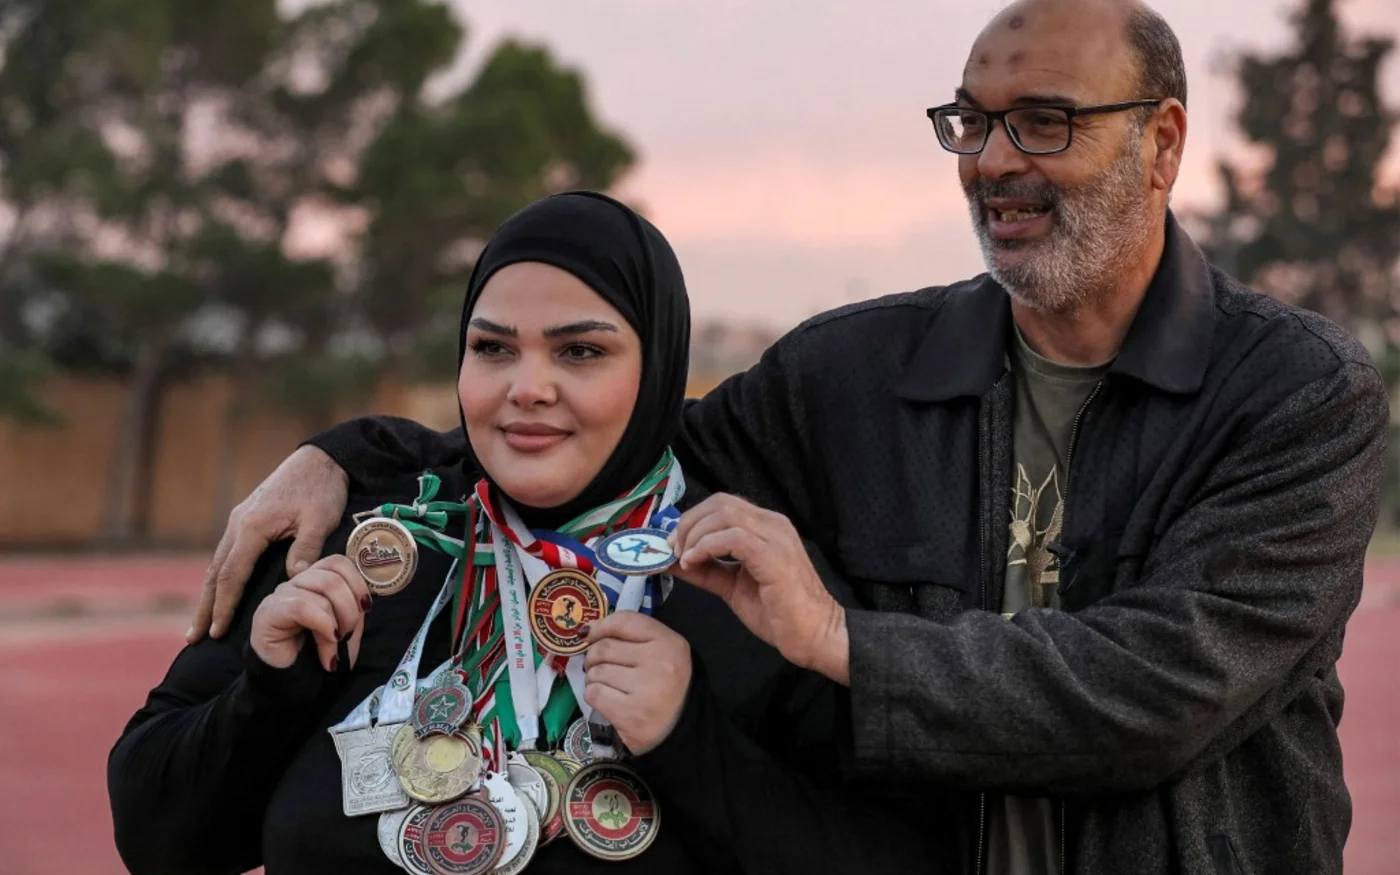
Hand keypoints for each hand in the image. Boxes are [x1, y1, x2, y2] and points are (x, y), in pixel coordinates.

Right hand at [189, 444, 348, 642]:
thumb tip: (293, 582)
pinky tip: (220, 591)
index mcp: (252, 527)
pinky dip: (220, 577)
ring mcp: (239, 521)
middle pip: (216, 573)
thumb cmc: (322, 488)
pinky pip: (228, 554)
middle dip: (205, 607)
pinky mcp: (247, 518)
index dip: (224, 606)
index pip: (233, 575)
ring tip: (200, 622)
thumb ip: (305, 550)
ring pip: (218, 564)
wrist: (320, 458)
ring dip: (209, 594)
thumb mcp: (320, 519)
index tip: (217, 632)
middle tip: (193, 638)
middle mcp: (238, 524)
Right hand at [250, 555, 370, 670]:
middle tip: (348, 634)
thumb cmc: (320, 657)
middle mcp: (295, 584)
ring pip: (320, 587)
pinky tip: (328, 647)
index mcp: (314, 582)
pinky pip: (301, 606)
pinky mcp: (267, 613)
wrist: (295, 687)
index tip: (366, 608)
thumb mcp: (346, 627)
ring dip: (337, 620)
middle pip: (332, 575)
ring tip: (335, 644)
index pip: (337, 562)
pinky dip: (323, 624)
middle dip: (350, 607)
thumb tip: (361, 594)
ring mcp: (279, 596)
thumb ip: (353, 605)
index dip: (357, 582)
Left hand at [582, 612, 691, 754]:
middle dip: (594, 656)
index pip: (624, 621)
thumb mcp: (663, 652)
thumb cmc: (668, 686)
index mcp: (669, 643)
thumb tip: (588, 630)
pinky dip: (593, 695)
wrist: (680, 729)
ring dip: (593, 677)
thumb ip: (632, 637)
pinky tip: (607, 700)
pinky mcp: (628, 714)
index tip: (592, 636)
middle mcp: (658, 662)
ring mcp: (644, 689)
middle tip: (599, 666)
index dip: (601, 627)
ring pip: (596, 671)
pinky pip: (594, 693)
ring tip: (606, 685)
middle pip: (605, 647)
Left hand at [670, 494, 848, 683]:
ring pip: (724, 514)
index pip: (722, 504)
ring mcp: (776, 538)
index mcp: (766, 527)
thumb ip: (705, 569)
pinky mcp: (774, 556)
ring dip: (694, 534)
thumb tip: (671, 560)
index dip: (692, 519)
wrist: (815, 636)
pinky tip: (694, 562)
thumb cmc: (779, 613)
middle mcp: (773, 525)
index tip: (672, 544)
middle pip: (720, 502)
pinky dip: (706, 546)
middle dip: (688, 523)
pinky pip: (733, 537)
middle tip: (672, 549)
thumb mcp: (732, 586)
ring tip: (683, 559)